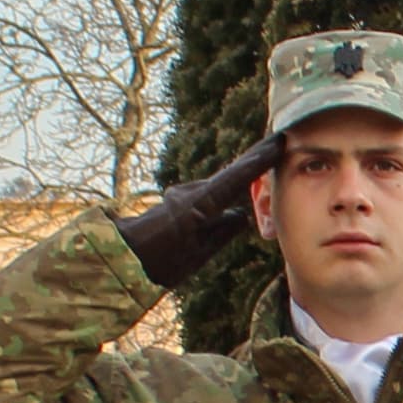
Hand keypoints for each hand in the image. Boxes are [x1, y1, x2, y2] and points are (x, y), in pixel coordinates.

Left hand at [115, 133, 282, 287]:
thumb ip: (223, 232)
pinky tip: (234, 197)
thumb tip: (243, 214)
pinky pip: (209, 195)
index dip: (259, 160)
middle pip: (231, 174)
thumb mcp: (198, 254)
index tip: (278, 142)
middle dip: (254, 159)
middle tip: (279, 141)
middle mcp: (193, 192)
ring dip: (240, 176)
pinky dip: (224, 193)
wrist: (123, 257)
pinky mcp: (179, 201)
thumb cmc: (160, 261)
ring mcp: (184, 194)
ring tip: (266, 160)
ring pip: (219, 187)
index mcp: (201, 204)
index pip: (237, 177)